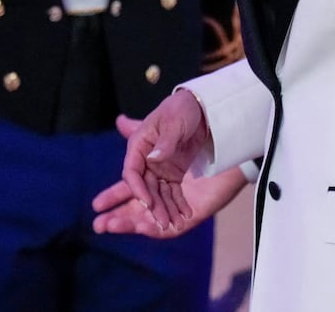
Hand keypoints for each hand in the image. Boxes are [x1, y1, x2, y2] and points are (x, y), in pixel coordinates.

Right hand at [92, 124, 247, 237]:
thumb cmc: (182, 109)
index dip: (138, 189)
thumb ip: (166, 141)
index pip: (132, 173)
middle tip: (140, 225)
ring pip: (158, 196)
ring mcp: (160, 171)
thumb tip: (153, 159)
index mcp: (139, 147)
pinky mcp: (174, 176)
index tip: (148, 203)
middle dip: (144, 207)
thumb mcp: (175, 121)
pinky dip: (178, 206)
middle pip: (141, 189)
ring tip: (172, 225)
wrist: (202, 109)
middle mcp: (146, 162)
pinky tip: (183, 217)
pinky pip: (173, 194)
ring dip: (163, 211)